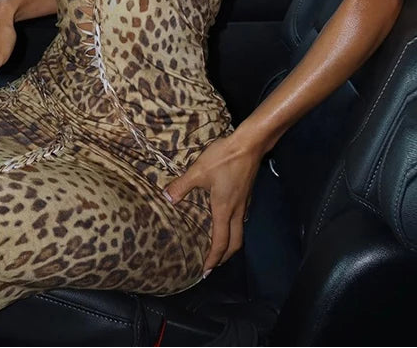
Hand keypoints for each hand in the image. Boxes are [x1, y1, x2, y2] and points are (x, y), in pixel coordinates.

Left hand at [163, 133, 263, 277]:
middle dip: (224, 257)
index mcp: (224, 210)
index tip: (206, 271)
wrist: (249, 144)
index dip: (213, 260)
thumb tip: (167, 199)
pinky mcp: (246, 195)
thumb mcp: (198, 171)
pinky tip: (224, 220)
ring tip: (217, 246)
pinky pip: (241, 219)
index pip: (221, 243)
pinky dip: (233, 228)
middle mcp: (237, 211)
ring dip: (230, 243)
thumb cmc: (224, 158)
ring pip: (240, 231)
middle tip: (213, 265)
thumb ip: (181, 186)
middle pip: (235, 243)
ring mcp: (244, 203)